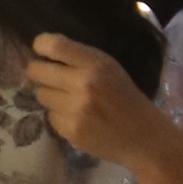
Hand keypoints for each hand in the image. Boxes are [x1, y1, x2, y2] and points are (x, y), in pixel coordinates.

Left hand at [29, 34, 182, 183]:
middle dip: (39, 73)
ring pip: (41, 94)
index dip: (41, 45)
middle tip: (50, 78)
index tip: (41, 51)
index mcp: (97, 64)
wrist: (145, 138)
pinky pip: (50, 117)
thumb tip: (44, 52)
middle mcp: (84, 84)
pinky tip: (78, 119)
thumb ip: (81, 59)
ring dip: (51, 96)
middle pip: (36, 71)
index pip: (53, 45)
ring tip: (70, 102)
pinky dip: (60, 117)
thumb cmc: (127, 99)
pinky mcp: (71, 130)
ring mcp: (75, 109)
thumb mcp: (112, 70)